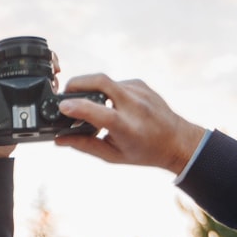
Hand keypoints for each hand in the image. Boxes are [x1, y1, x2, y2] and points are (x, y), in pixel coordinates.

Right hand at [53, 74, 207, 173]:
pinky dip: (104, 92)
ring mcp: (139, 91)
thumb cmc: (145, 151)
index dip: (78, 107)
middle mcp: (135, 106)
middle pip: (100, 81)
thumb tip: (59, 139)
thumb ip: (84, 146)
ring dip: (89, 89)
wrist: (177, 140)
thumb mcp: (113, 155)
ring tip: (84, 104)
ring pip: (105, 81)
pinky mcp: (139, 83)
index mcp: (128, 128)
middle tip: (63, 94)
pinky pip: (114, 83)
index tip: (62, 107)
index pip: (100, 113)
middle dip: (76, 83)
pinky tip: (107, 105)